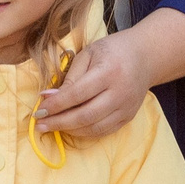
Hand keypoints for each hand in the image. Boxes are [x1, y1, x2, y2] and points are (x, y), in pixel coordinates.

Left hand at [36, 31, 154, 139]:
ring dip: (69, 130)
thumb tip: (48, 98)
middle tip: (39, 124)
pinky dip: (84, 132)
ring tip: (51, 127)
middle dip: (59, 122)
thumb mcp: (88, 54)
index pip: (77, 94)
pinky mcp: (129, 116)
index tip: (38, 110)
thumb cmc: (112, 51)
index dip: (56, 104)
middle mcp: (120, 92)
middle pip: (85, 115)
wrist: (146, 56)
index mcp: (109, 71)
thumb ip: (70, 77)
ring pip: (94, 127)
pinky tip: (70, 128)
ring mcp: (126, 107)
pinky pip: (104, 131)